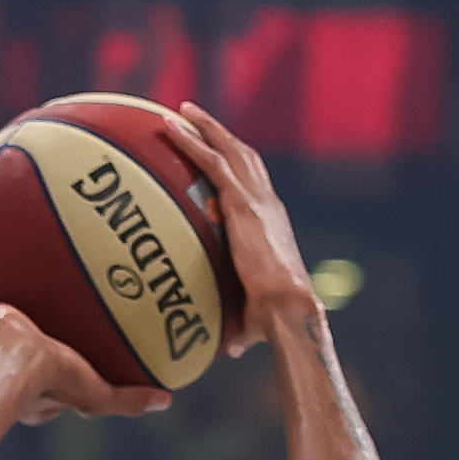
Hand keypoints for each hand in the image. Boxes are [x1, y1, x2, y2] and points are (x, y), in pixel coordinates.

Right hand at [0, 289, 171, 424]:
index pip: (37, 371)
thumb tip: (167, 401)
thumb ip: (129, 399)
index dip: (48, 362)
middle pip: (0, 350)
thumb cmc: (50, 383)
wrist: (7, 366)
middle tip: (20, 318)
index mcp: (28, 382)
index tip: (58, 350)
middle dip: (6, 339)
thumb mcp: (96, 394)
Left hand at [152, 105, 308, 356]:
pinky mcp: (242, 203)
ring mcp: (256, 199)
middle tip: (194, 118)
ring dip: (205, 127)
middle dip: (221, 134)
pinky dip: (191, 141)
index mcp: (272, 224)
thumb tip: (231, 349)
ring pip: (229, 149)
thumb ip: (242, 325)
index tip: (221, 155)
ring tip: (181, 110)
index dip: (239, 167)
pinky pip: (211, 162)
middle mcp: (268, 203)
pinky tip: (169, 127)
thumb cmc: (277, 320)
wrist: (288, 307)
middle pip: (244, 156)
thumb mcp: (255, 317)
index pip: (255, 186)